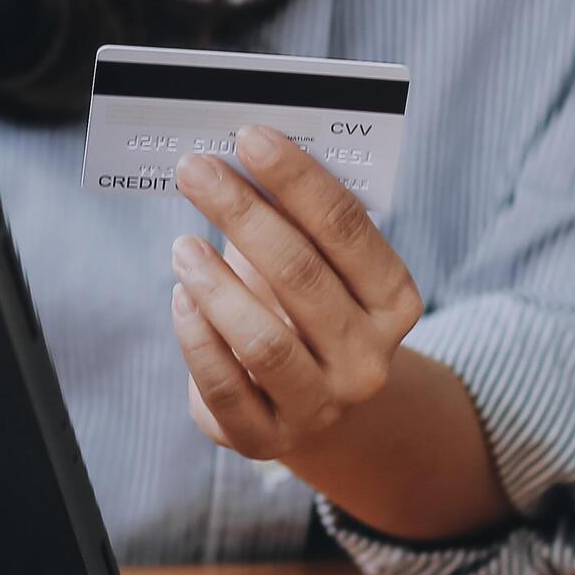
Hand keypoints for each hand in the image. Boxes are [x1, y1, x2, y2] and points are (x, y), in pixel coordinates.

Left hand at [167, 124, 423, 461]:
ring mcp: (320, 405)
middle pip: (303, 276)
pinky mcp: (267, 438)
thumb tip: (237, 153)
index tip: (251, 136)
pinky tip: (179, 296)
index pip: (348, 230)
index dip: (298, 179)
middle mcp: (367, 359)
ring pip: (264, 341)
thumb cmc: (305, 308)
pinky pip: (226, 388)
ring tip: (181, 244)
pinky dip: (196, 338)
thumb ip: (294, 218)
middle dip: (243, 214)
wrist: (312, 404)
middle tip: (196, 170)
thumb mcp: (317, 264)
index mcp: (395, 301)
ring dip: (216, 284)